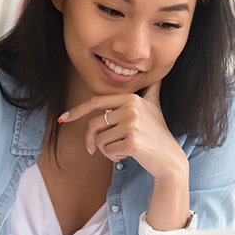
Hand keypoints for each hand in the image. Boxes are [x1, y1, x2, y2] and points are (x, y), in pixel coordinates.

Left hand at [59, 82, 187, 180]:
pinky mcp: (132, 142)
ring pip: (99, 139)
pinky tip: (128, 155)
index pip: (96, 102)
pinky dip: (113, 157)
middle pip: (94, 124)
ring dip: (106, 150)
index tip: (64, 118)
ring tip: (122, 150)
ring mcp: (133, 125)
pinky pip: (107, 151)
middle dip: (91, 139)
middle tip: (94, 149)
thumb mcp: (154, 107)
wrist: (170, 159)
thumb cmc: (158, 134)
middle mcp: (132, 108)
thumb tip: (156, 76)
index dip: (77, 110)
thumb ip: (150, 90)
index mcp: (131, 98)